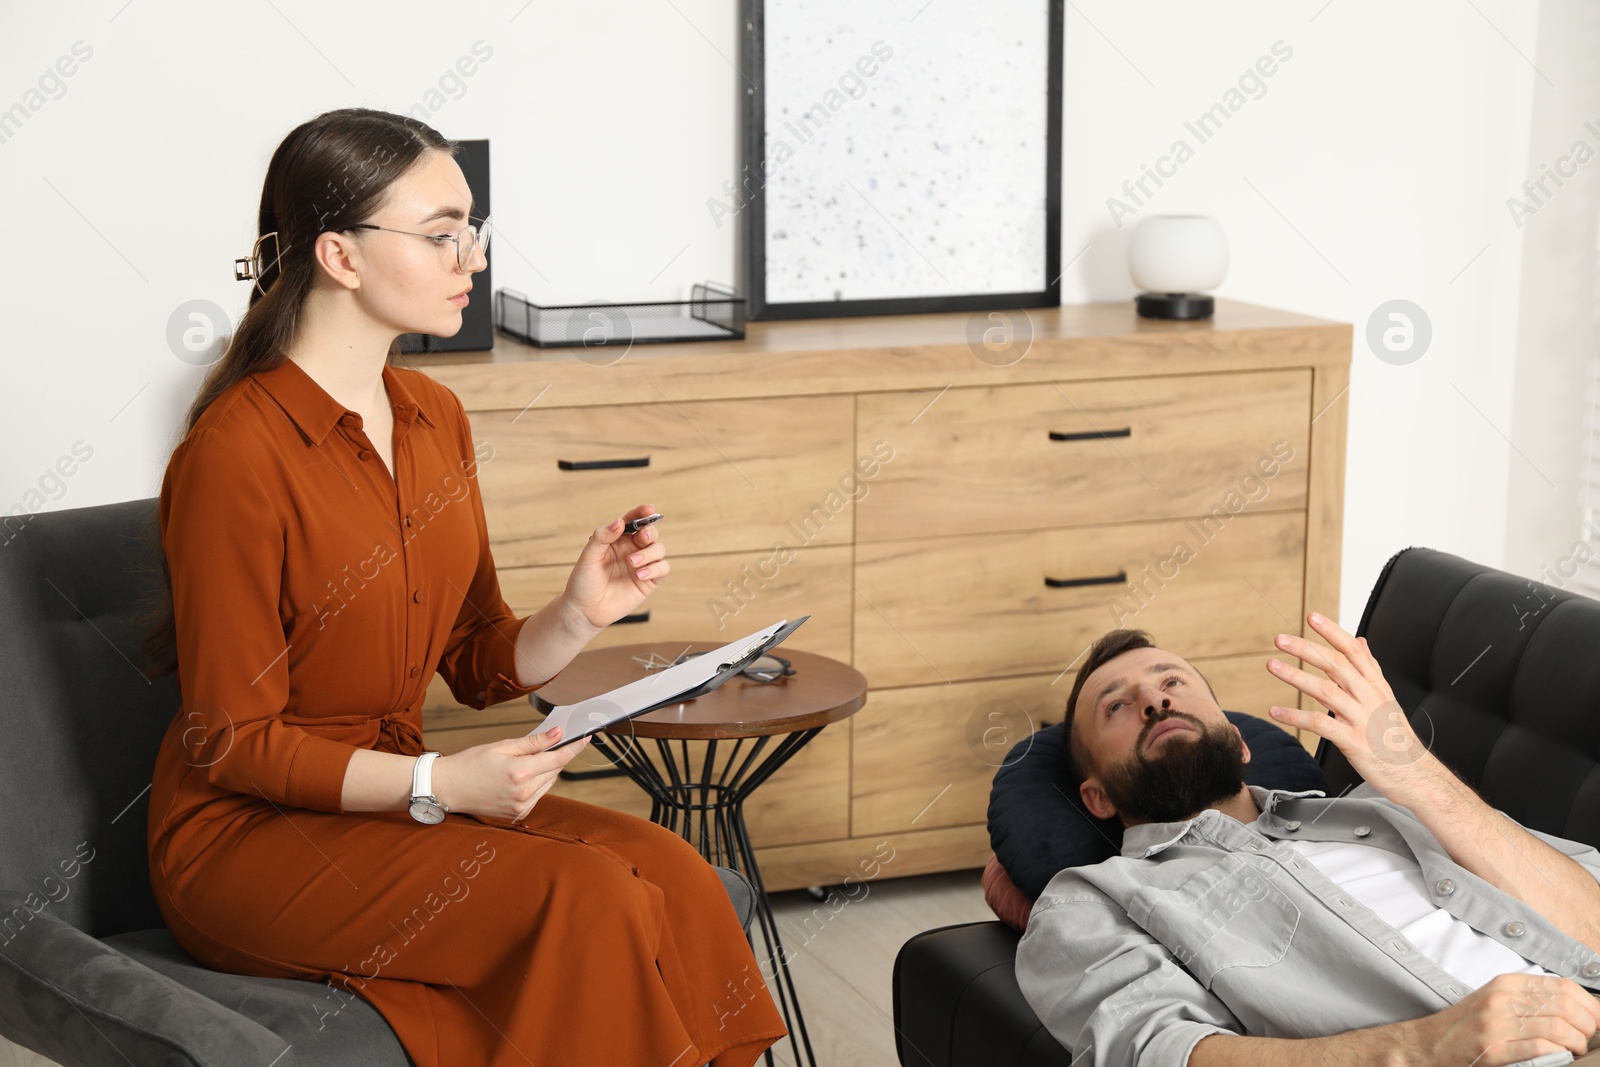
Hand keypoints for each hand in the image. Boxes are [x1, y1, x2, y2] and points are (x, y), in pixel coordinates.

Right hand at [431, 728, 590, 822]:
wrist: (447, 789)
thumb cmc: (470, 764)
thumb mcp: (502, 746)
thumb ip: (534, 742)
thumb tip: (558, 733)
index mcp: (520, 773)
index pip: (559, 758)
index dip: (575, 746)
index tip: (586, 737)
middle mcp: (523, 793)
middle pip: (556, 771)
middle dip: (555, 756)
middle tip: (546, 745)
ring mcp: (521, 807)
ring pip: (549, 784)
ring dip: (545, 771)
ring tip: (524, 763)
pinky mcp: (517, 815)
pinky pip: (538, 796)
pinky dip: (536, 784)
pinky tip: (519, 778)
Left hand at [560, 505, 670, 632]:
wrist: (584, 610)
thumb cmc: (583, 581)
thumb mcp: (588, 556)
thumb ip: (602, 537)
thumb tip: (619, 522)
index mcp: (617, 539)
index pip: (633, 521)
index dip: (642, 513)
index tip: (648, 509)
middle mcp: (631, 549)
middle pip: (650, 533)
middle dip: (650, 532)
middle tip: (642, 537)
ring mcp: (641, 565)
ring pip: (659, 549)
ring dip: (649, 553)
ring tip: (632, 563)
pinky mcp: (648, 581)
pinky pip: (662, 569)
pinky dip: (655, 568)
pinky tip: (640, 574)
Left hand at [1263, 611, 1434, 789]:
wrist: (1415, 774)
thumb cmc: (1394, 735)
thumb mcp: (1385, 697)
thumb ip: (1369, 669)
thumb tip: (1360, 640)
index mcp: (1376, 685)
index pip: (1354, 651)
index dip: (1333, 632)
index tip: (1312, 616)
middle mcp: (1370, 697)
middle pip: (1336, 665)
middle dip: (1307, 649)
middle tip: (1280, 639)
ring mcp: (1362, 719)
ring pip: (1326, 690)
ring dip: (1296, 676)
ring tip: (1272, 665)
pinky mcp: (1354, 741)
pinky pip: (1321, 724)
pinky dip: (1296, 716)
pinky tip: (1276, 711)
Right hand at [1398, 973, 1599, 1066]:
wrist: (1429, 1043)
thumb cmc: (1468, 1025)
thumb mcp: (1496, 1000)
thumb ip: (1530, 999)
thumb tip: (1577, 1008)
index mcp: (1506, 983)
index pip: (1562, 986)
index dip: (1590, 1004)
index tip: (1598, 1020)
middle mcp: (1501, 998)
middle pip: (1565, 1006)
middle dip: (1588, 1026)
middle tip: (1588, 1039)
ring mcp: (1496, 1023)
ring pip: (1558, 1027)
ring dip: (1577, 1043)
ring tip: (1575, 1050)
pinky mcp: (1494, 1048)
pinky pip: (1540, 1047)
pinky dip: (1559, 1053)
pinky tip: (1561, 1057)